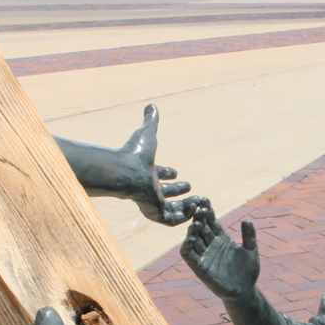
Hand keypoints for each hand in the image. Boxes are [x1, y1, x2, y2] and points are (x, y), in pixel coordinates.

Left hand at [59, 104, 199, 225]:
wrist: (127, 171)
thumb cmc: (135, 153)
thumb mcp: (147, 134)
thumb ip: (151, 121)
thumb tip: (151, 105)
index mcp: (145, 173)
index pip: (157, 174)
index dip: (166, 173)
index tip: (176, 172)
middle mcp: (147, 188)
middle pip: (163, 192)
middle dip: (177, 191)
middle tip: (189, 186)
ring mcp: (151, 202)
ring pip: (170, 208)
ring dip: (184, 205)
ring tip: (197, 201)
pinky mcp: (155, 213)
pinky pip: (171, 219)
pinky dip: (184, 215)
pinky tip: (194, 209)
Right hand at [181, 203, 259, 301]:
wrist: (244, 291)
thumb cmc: (248, 272)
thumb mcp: (251, 251)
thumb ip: (249, 236)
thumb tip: (247, 220)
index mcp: (221, 238)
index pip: (212, 221)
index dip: (208, 210)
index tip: (205, 199)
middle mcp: (210, 244)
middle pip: (201, 227)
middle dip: (199, 216)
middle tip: (199, 207)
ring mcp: (203, 255)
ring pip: (193, 238)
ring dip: (192, 229)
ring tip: (197, 222)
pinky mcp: (198, 267)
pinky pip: (188, 254)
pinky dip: (187, 246)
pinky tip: (191, 238)